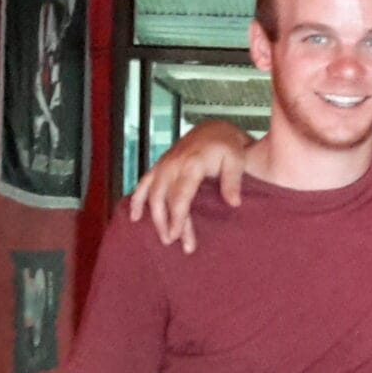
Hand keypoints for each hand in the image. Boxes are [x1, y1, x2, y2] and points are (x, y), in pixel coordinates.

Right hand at [128, 120, 252, 251]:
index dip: (178, 218)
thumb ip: (233, 181)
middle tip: (175, 243)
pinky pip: (143, 183)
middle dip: (167, 223)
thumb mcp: (236, 160)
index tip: (179, 236)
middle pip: (164, 199)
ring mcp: (163, 165)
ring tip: (162, 237)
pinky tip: (135, 216)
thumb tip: (234, 203)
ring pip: (151, 194)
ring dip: (154, 217)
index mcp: (191, 164)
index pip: (180, 196)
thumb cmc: (227, 146)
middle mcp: (172, 165)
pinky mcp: (160, 166)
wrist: (215, 129)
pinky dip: (136, 200)